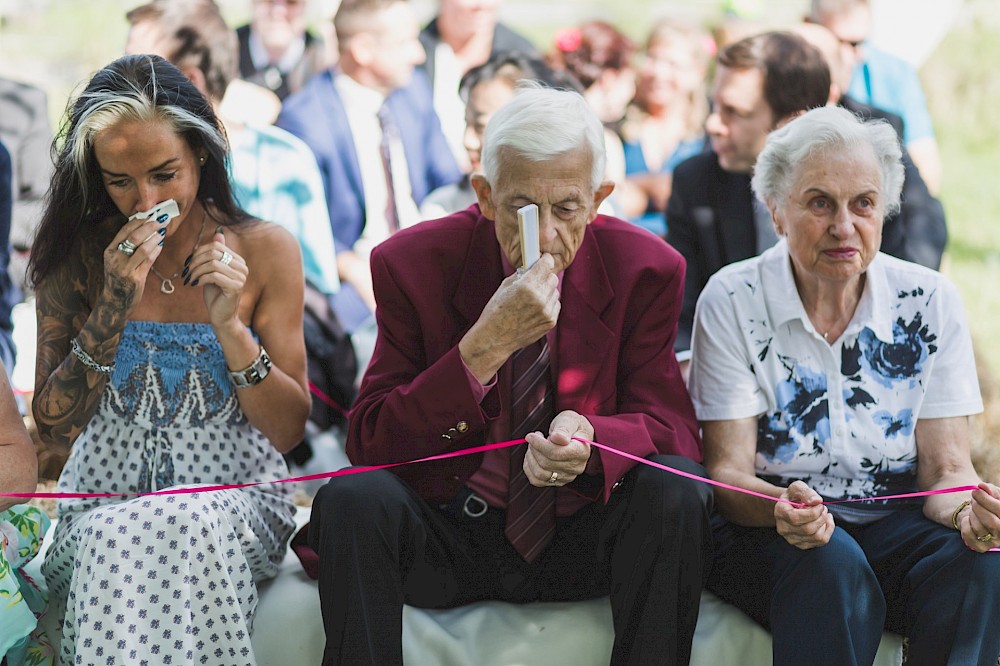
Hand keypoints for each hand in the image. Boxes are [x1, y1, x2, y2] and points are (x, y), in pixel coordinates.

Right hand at [101, 213, 169, 309]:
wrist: (116, 300)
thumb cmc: (120, 277)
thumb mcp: (118, 260)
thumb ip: (127, 245)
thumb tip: (145, 227)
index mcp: (110, 251)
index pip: (124, 230)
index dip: (139, 221)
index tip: (151, 215)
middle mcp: (115, 258)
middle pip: (134, 237)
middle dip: (149, 226)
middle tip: (161, 220)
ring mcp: (125, 269)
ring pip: (143, 248)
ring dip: (155, 238)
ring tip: (162, 232)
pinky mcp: (135, 278)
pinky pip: (148, 261)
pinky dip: (156, 251)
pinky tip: (160, 245)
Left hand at [185, 228, 247, 327]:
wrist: (222, 316)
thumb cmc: (216, 294)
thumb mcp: (212, 271)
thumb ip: (216, 254)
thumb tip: (217, 234)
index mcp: (238, 261)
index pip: (216, 246)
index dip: (199, 252)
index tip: (189, 263)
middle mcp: (242, 267)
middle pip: (213, 253)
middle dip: (196, 261)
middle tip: (187, 271)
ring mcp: (241, 277)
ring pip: (212, 264)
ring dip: (196, 271)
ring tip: (190, 279)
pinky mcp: (235, 287)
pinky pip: (213, 276)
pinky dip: (200, 279)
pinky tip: (195, 284)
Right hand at [459, 254, 559, 382]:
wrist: (494, 338)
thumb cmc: (496, 312)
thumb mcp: (505, 287)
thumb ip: (522, 275)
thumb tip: (533, 266)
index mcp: (526, 286)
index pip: (547, 264)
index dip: (545, 260)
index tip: (544, 259)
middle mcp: (539, 298)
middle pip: (553, 277)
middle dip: (544, 276)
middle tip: (534, 280)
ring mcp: (546, 311)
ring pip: (555, 291)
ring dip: (546, 291)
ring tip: (531, 298)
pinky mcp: (550, 322)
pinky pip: (555, 304)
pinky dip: (548, 303)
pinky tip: (535, 308)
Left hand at [522, 410, 593, 486]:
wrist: (575, 435)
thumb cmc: (571, 425)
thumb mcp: (569, 420)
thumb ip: (563, 428)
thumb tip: (558, 438)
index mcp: (581, 451)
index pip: (556, 453)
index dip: (539, 444)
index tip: (531, 435)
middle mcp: (576, 467)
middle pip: (546, 463)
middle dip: (534, 449)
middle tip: (534, 437)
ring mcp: (567, 477)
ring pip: (540, 474)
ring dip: (531, 458)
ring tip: (533, 446)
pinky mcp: (557, 482)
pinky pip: (537, 480)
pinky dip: (529, 468)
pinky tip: (532, 456)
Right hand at [775, 481, 834, 549]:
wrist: (790, 506)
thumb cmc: (794, 497)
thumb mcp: (797, 487)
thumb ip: (806, 492)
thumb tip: (816, 501)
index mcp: (780, 513)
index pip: (796, 518)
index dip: (812, 512)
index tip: (819, 505)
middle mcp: (783, 528)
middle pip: (808, 529)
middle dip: (821, 517)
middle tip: (822, 508)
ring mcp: (792, 539)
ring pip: (816, 537)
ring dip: (825, 523)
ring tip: (823, 514)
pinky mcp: (802, 545)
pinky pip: (821, 541)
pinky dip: (828, 530)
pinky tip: (825, 522)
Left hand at [960, 482, 999, 551]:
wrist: (981, 515)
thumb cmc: (990, 503)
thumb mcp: (994, 494)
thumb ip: (990, 489)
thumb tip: (982, 487)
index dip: (985, 500)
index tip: (975, 492)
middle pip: (991, 523)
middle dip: (978, 508)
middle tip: (973, 500)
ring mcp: (994, 542)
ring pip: (979, 529)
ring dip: (972, 515)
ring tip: (973, 510)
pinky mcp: (981, 547)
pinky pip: (969, 537)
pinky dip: (965, 525)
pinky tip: (967, 519)